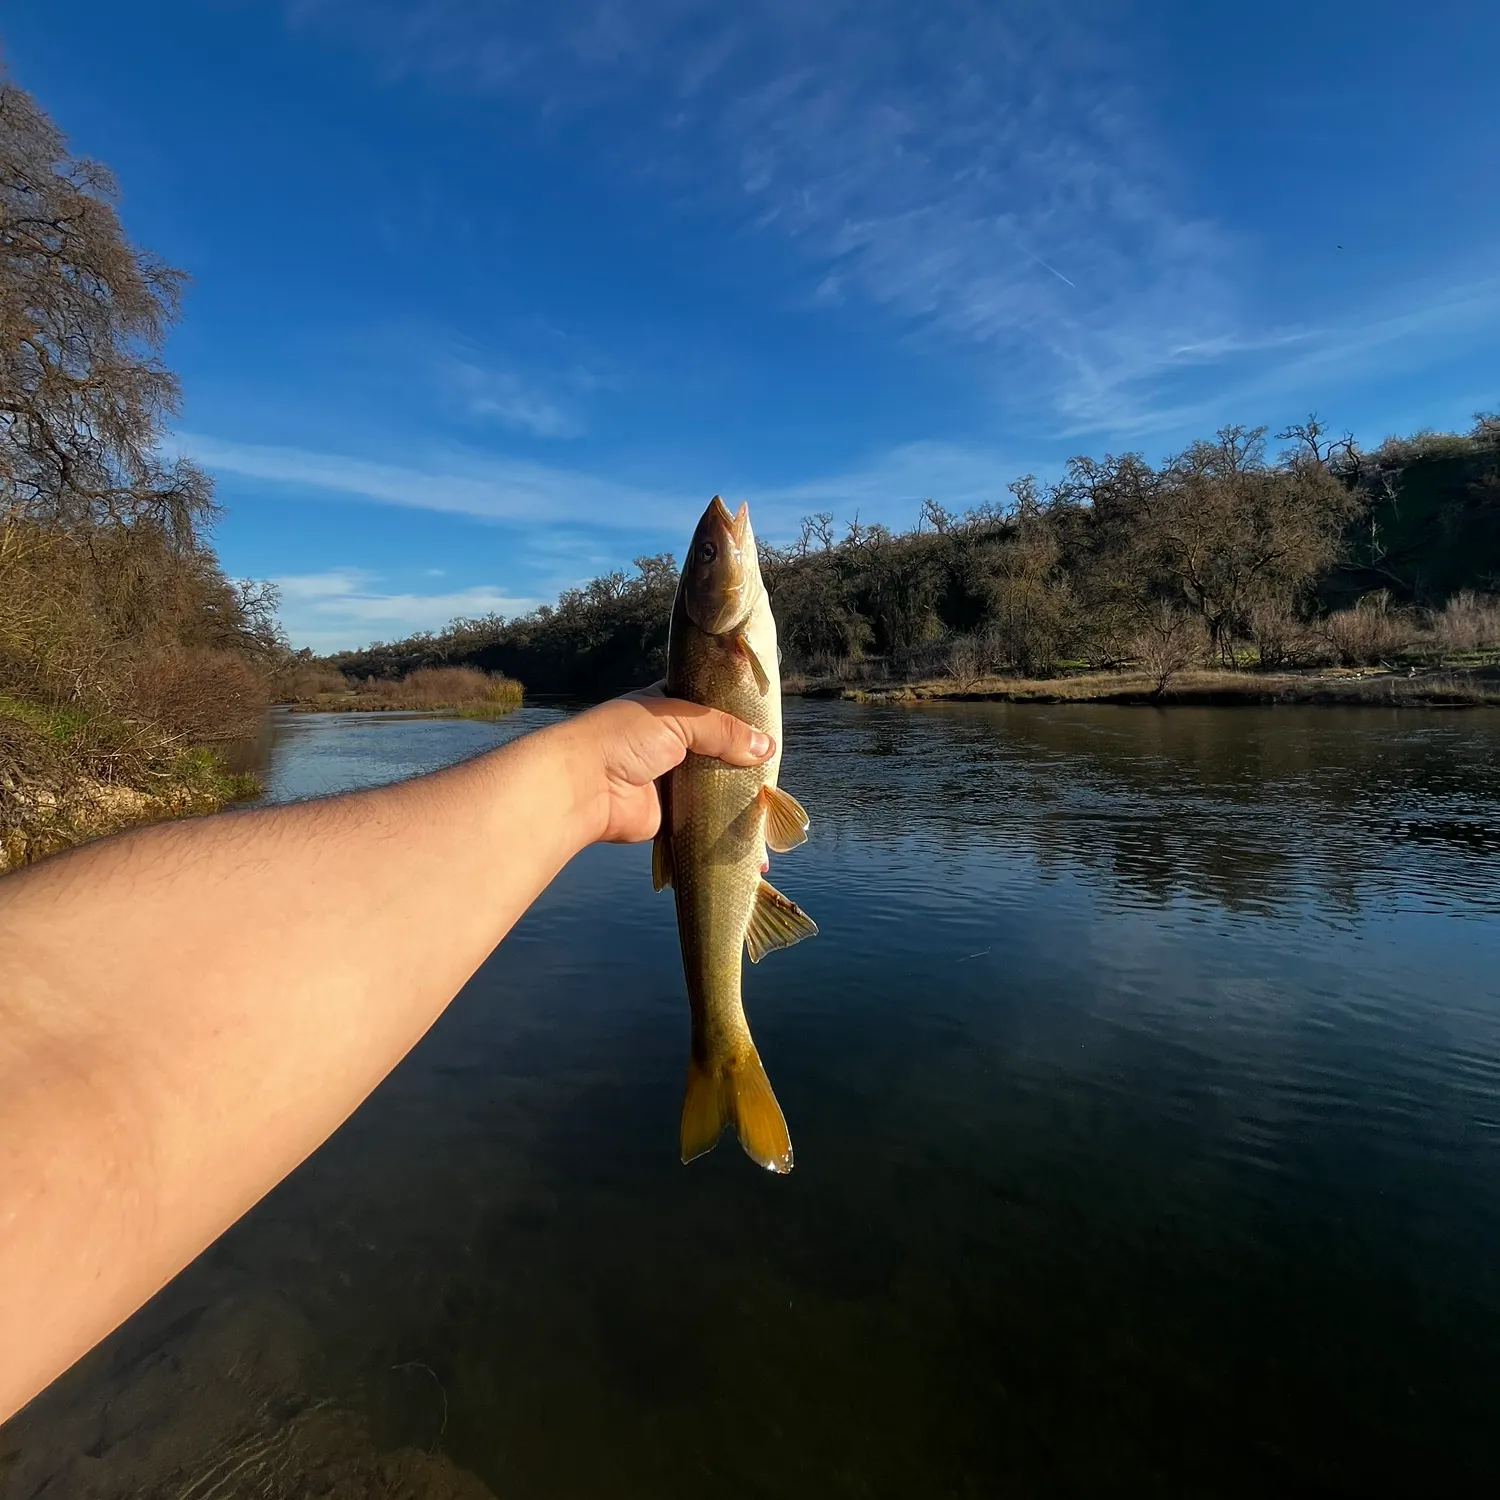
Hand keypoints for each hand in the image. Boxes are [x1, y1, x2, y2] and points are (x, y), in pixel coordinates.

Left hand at [559, 685, 774, 845]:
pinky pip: (706, 820)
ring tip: (774, 806)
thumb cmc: (621, 738)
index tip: (770, 724)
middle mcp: (669, 743)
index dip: (738, 715)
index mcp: (667, 709)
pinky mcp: (671, 815)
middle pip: (717, 750)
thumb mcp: (677, 719)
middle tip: (777, 770)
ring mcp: (670, 780)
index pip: (711, 707)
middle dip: (745, 761)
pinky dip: (727, 828)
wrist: (583, 787)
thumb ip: (723, 730)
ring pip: (714, 787)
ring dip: (739, 797)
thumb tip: (766, 748)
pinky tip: (755, 835)